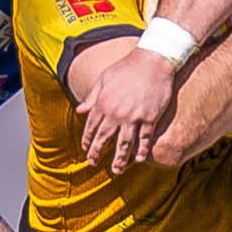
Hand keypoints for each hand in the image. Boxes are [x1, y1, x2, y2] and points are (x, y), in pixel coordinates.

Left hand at [78, 49, 178, 174]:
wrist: (152, 61)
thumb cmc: (127, 67)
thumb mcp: (103, 79)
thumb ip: (91, 96)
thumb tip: (79, 110)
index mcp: (102, 103)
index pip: (91, 127)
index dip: (88, 140)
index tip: (87, 149)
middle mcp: (116, 113)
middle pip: (104, 138)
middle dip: (98, 153)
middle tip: (94, 164)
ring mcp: (134, 117)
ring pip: (124, 143)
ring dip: (119, 159)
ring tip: (117, 170)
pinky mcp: (150, 117)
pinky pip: (145, 138)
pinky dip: (143, 150)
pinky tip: (140, 159)